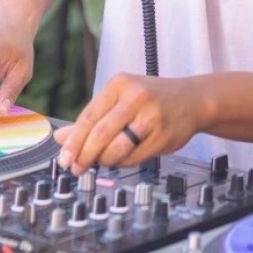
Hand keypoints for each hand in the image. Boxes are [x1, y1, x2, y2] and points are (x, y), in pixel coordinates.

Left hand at [54, 74, 208, 173]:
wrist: (192, 100)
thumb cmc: (151, 99)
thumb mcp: (119, 100)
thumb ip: (91, 118)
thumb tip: (60, 137)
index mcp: (119, 84)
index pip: (88, 116)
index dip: (73, 141)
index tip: (64, 157)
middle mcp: (136, 97)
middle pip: (100, 134)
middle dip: (84, 155)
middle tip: (75, 168)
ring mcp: (151, 117)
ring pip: (117, 148)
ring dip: (104, 160)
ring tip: (101, 162)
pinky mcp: (164, 136)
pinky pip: (135, 157)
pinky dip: (123, 162)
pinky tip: (121, 159)